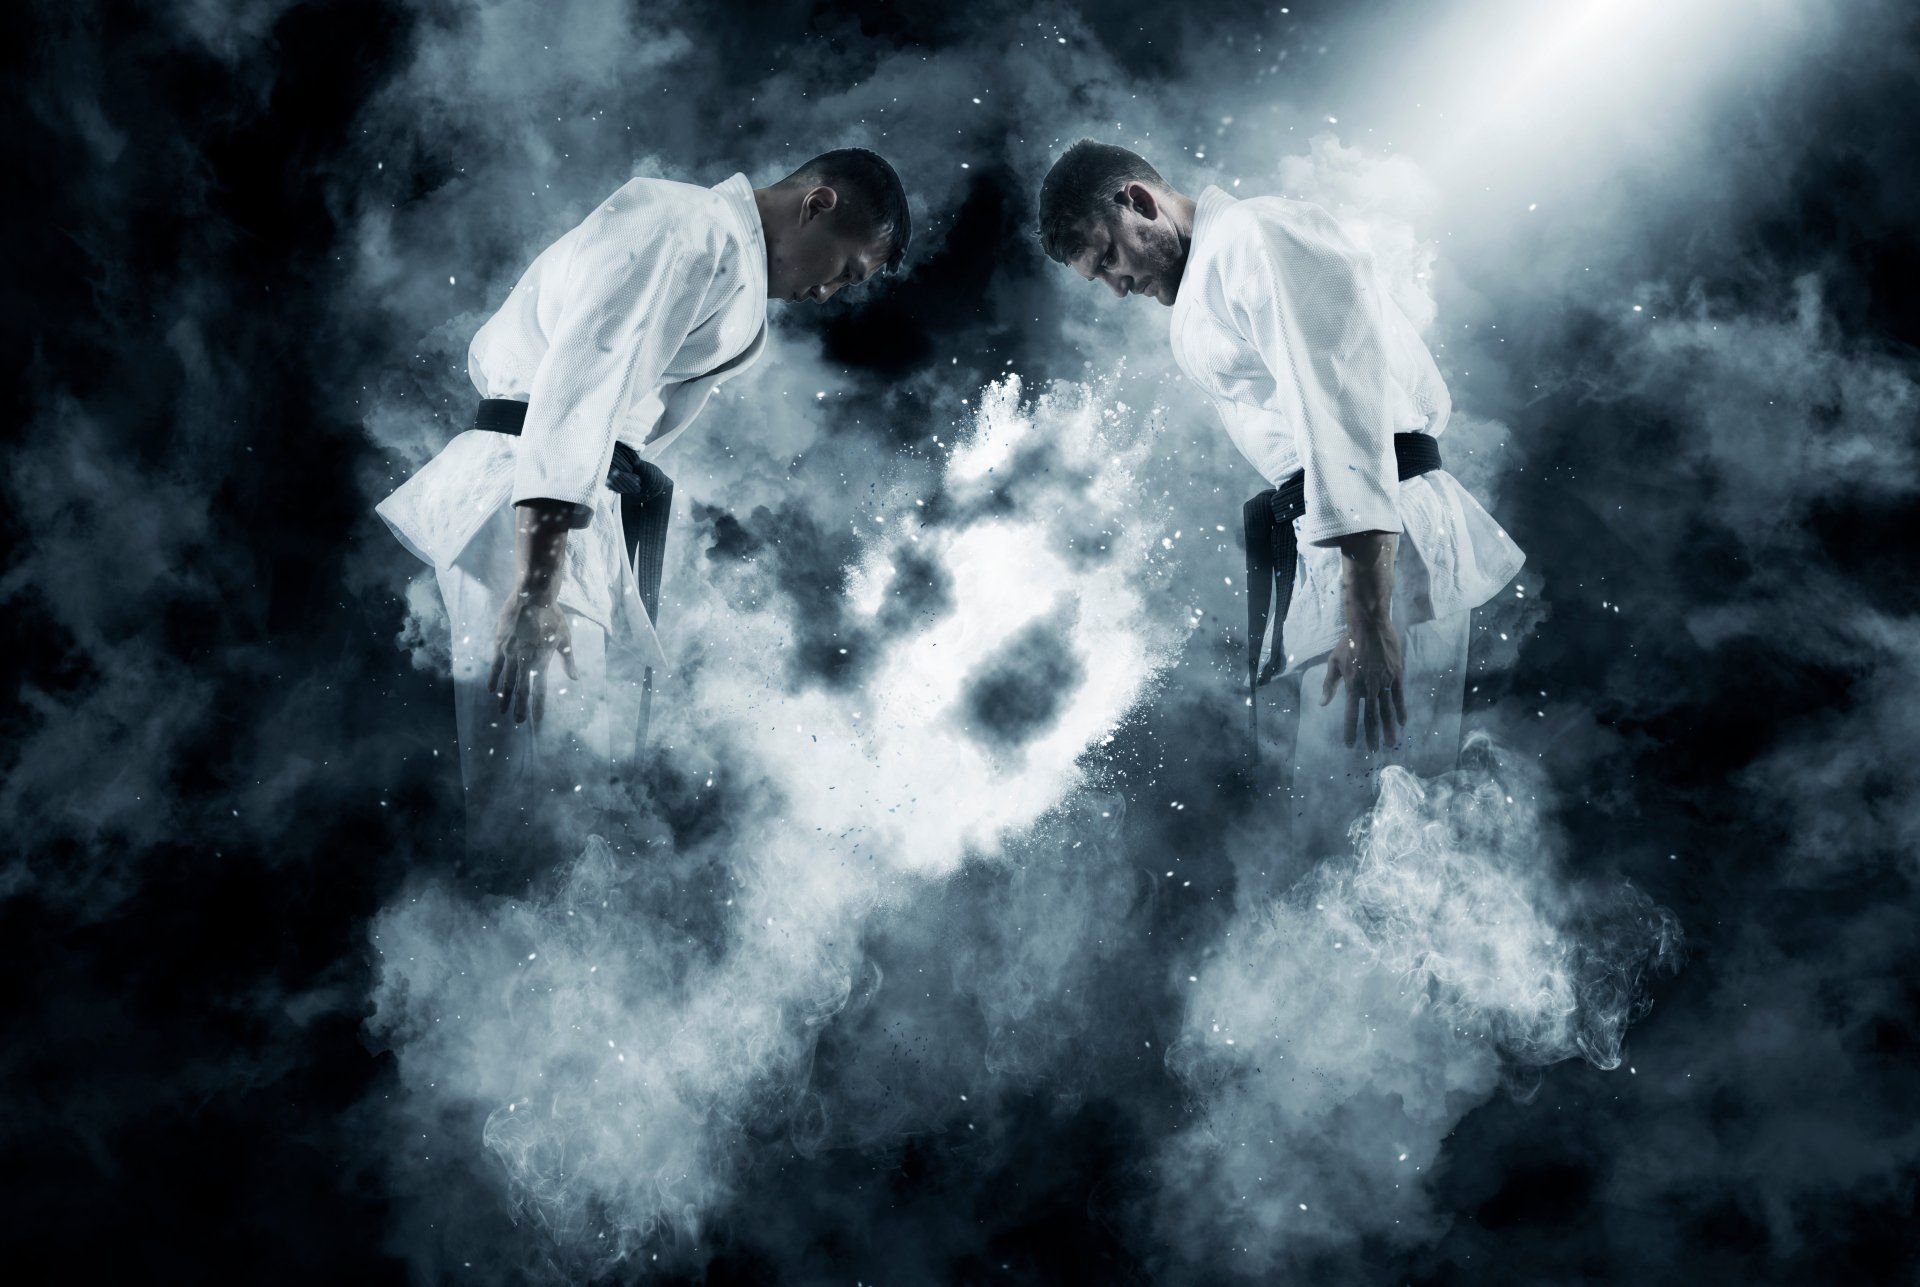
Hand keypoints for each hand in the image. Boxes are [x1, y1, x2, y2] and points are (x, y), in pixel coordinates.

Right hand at [487, 589, 578, 725]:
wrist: (532, 596)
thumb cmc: (552, 616)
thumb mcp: (565, 638)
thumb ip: (568, 660)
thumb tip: (575, 679)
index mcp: (541, 661)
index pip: (539, 690)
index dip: (537, 707)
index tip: (536, 721)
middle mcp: (524, 661)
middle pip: (521, 690)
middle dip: (519, 707)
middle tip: (518, 722)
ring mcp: (509, 654)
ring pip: (506, 681)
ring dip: (504, 698)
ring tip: (502, 712)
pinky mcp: (500, 644)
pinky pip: (495, 666)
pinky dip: (493, 679)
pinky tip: (491, 690)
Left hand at [1320, 610, 1407, 750]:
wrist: (1369, 626)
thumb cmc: (1348, 643)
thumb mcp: (1334, 662)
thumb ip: (1329, 684)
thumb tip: (1322, 704)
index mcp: (1352, 686)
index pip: (1350, 714)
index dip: (1350, 731)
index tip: (1350, 745)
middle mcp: (1368, 687)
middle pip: (1370, 717)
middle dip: (1371, 735)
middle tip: (1373, 750)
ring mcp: (1384, 682)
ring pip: (1387, 710)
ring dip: (1388, 729)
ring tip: (1390, 743)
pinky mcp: (1396, 675)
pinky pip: (1399, 697)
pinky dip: (1401, 711)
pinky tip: (1402, 723)